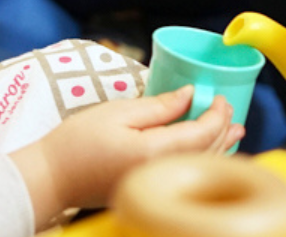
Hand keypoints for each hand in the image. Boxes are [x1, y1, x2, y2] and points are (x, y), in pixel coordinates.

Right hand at [11, 87, 242, 227]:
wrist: (51, 178)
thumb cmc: (77, 143)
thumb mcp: (118, 112)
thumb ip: (159, 105)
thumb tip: (190, 95)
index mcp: (155, 152)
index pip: (203, 133)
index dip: (217, 113)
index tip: (219, 96)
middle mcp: (161, 174)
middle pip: (208, 152)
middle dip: (222, 128)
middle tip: (227, 107)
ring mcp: (157, 186)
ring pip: (201, 166)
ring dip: (221, 146)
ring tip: (234, 130)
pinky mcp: (150, 190)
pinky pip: (188, 174)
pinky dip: (204, 159)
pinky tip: (209, 151)